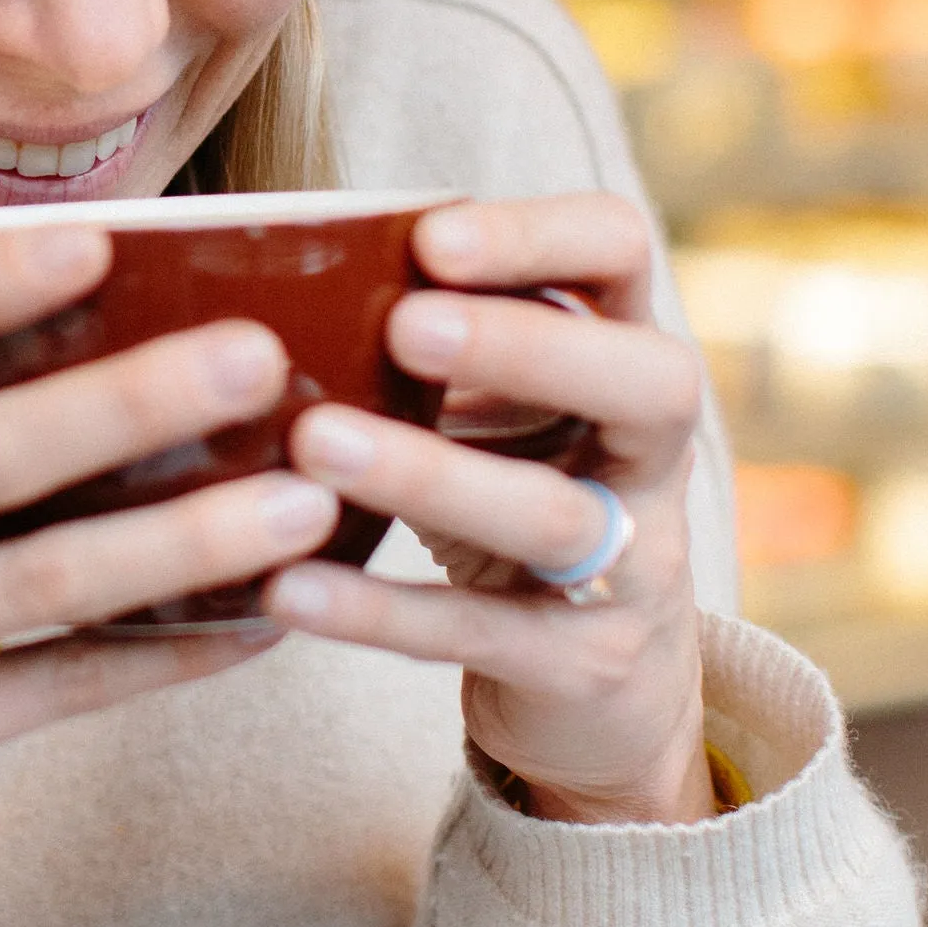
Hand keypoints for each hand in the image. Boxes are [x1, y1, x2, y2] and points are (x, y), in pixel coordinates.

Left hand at [265, 194, 713, 826]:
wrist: (603, 690)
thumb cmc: (512, 500)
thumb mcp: (493, 408)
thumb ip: (428, 338)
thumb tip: (276, 261)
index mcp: (622, 355)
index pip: (621, 254)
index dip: (541, 236)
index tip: (432, 236)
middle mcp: (651, 455)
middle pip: (645, 382)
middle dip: (524, 346)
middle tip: (404, 327)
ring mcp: (634, 568)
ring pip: (551, 516)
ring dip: (430, 473)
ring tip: (315, 444)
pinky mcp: (582, 668)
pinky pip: (480, 632)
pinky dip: (380, 610)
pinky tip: (288, 587)